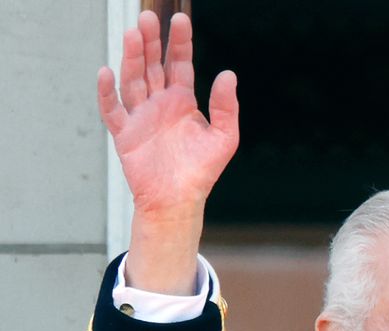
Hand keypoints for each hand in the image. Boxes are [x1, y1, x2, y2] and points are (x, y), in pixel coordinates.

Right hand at [98, 11, 238, 292]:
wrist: (178, 200)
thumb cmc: (202, 171)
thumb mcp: (224, 137)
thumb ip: (226, 106)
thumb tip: (228, 74)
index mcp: (183, 102)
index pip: (180, 64)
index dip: (179, 42)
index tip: (179, 19)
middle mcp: (160, 104)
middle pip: (153, 65)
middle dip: (151, 42)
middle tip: (148, 17)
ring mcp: (140, 117)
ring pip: (133, 80)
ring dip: (132, 57)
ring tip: (132, 34)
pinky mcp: (124, 133)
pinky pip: (113, 108)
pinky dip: (108, 91)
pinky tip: (107, 72)